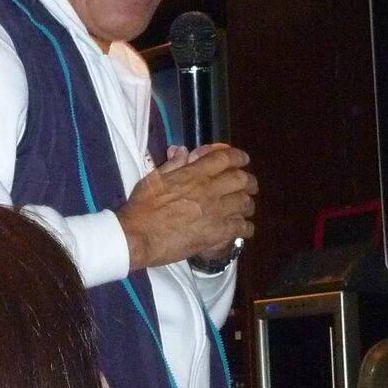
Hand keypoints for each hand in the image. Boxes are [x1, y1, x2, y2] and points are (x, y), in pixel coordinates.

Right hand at [117, 143, 255, 270]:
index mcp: (193, 174)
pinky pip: (241, 228)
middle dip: (249, 181)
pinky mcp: (216, 233)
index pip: (224, 158)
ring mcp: (215, 212)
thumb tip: (183, 150)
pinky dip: (246, 228)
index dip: (238, 156)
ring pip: (245, 203)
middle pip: (241, 179)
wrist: (138, 236)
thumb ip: (172, 164)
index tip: (243, 159)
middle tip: (250, 185)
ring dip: (248, 204)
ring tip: (247, 207)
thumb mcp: (153, 179)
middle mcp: (209, 190)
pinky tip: (245, 229)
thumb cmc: (141, 207)